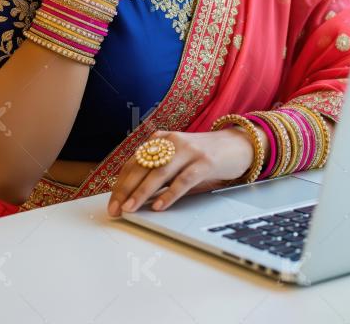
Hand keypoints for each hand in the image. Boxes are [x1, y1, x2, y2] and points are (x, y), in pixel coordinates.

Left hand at [106, 128, 256, 216]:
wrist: (238, 145)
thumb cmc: (204, 156)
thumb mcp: (178, 159)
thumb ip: (159, 172)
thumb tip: (134, 195)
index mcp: (161, 139)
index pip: (134, 162)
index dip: (121, 183)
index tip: (112, 202)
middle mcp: (172, 141)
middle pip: (142, 166)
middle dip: (126, 189)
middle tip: (116, 210)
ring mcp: (188, 150)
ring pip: (159, 173)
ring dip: (142, 192)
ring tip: (130, 208)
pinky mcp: (205, 161)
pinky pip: (183, 180)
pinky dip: (169, 194)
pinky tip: (159, 206)